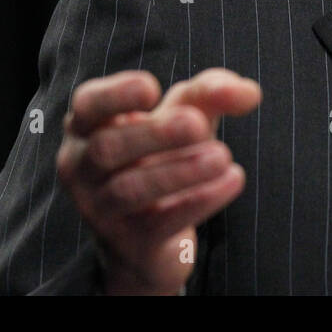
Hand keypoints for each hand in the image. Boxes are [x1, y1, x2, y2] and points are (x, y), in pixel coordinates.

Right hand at [56, 68, 260, 294]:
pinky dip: (198, 200)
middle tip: (199, 125)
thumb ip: (213, 94)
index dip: (115, 95)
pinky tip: (233, 179)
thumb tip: (250, 93)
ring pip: (130, 189)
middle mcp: (82, 168)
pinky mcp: (129, 243)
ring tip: (223, 156)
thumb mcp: (188, 115)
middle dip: (155, 134)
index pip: (87, 104)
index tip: (153, 89)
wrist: (151, 235)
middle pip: (107, 148)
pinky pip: (160, 222)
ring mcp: (100, 210)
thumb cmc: (164, 154)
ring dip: (179, 171)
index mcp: (88, 127)